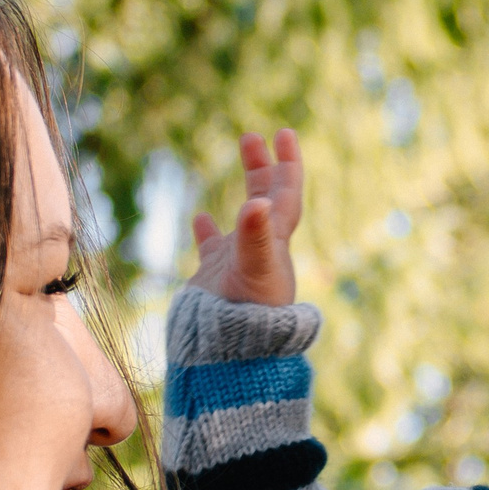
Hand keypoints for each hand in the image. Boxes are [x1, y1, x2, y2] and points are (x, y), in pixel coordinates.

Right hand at [191, 129, 302, 306]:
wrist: (229, 356)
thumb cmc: (249, 315)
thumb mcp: (254, 271)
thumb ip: (254, 238)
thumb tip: (256, 203)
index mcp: (276, 242)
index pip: (286, 194)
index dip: (288, 164)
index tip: (285, 133)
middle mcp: (262, 249)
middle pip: (267, 198)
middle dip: (264, 166)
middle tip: (252, 136)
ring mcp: (238, 263)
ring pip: (245, 219)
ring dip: (246, 188)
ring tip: (243, 160)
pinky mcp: (216, 278)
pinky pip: (213, 247)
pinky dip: (208, 231)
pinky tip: (200, 218)